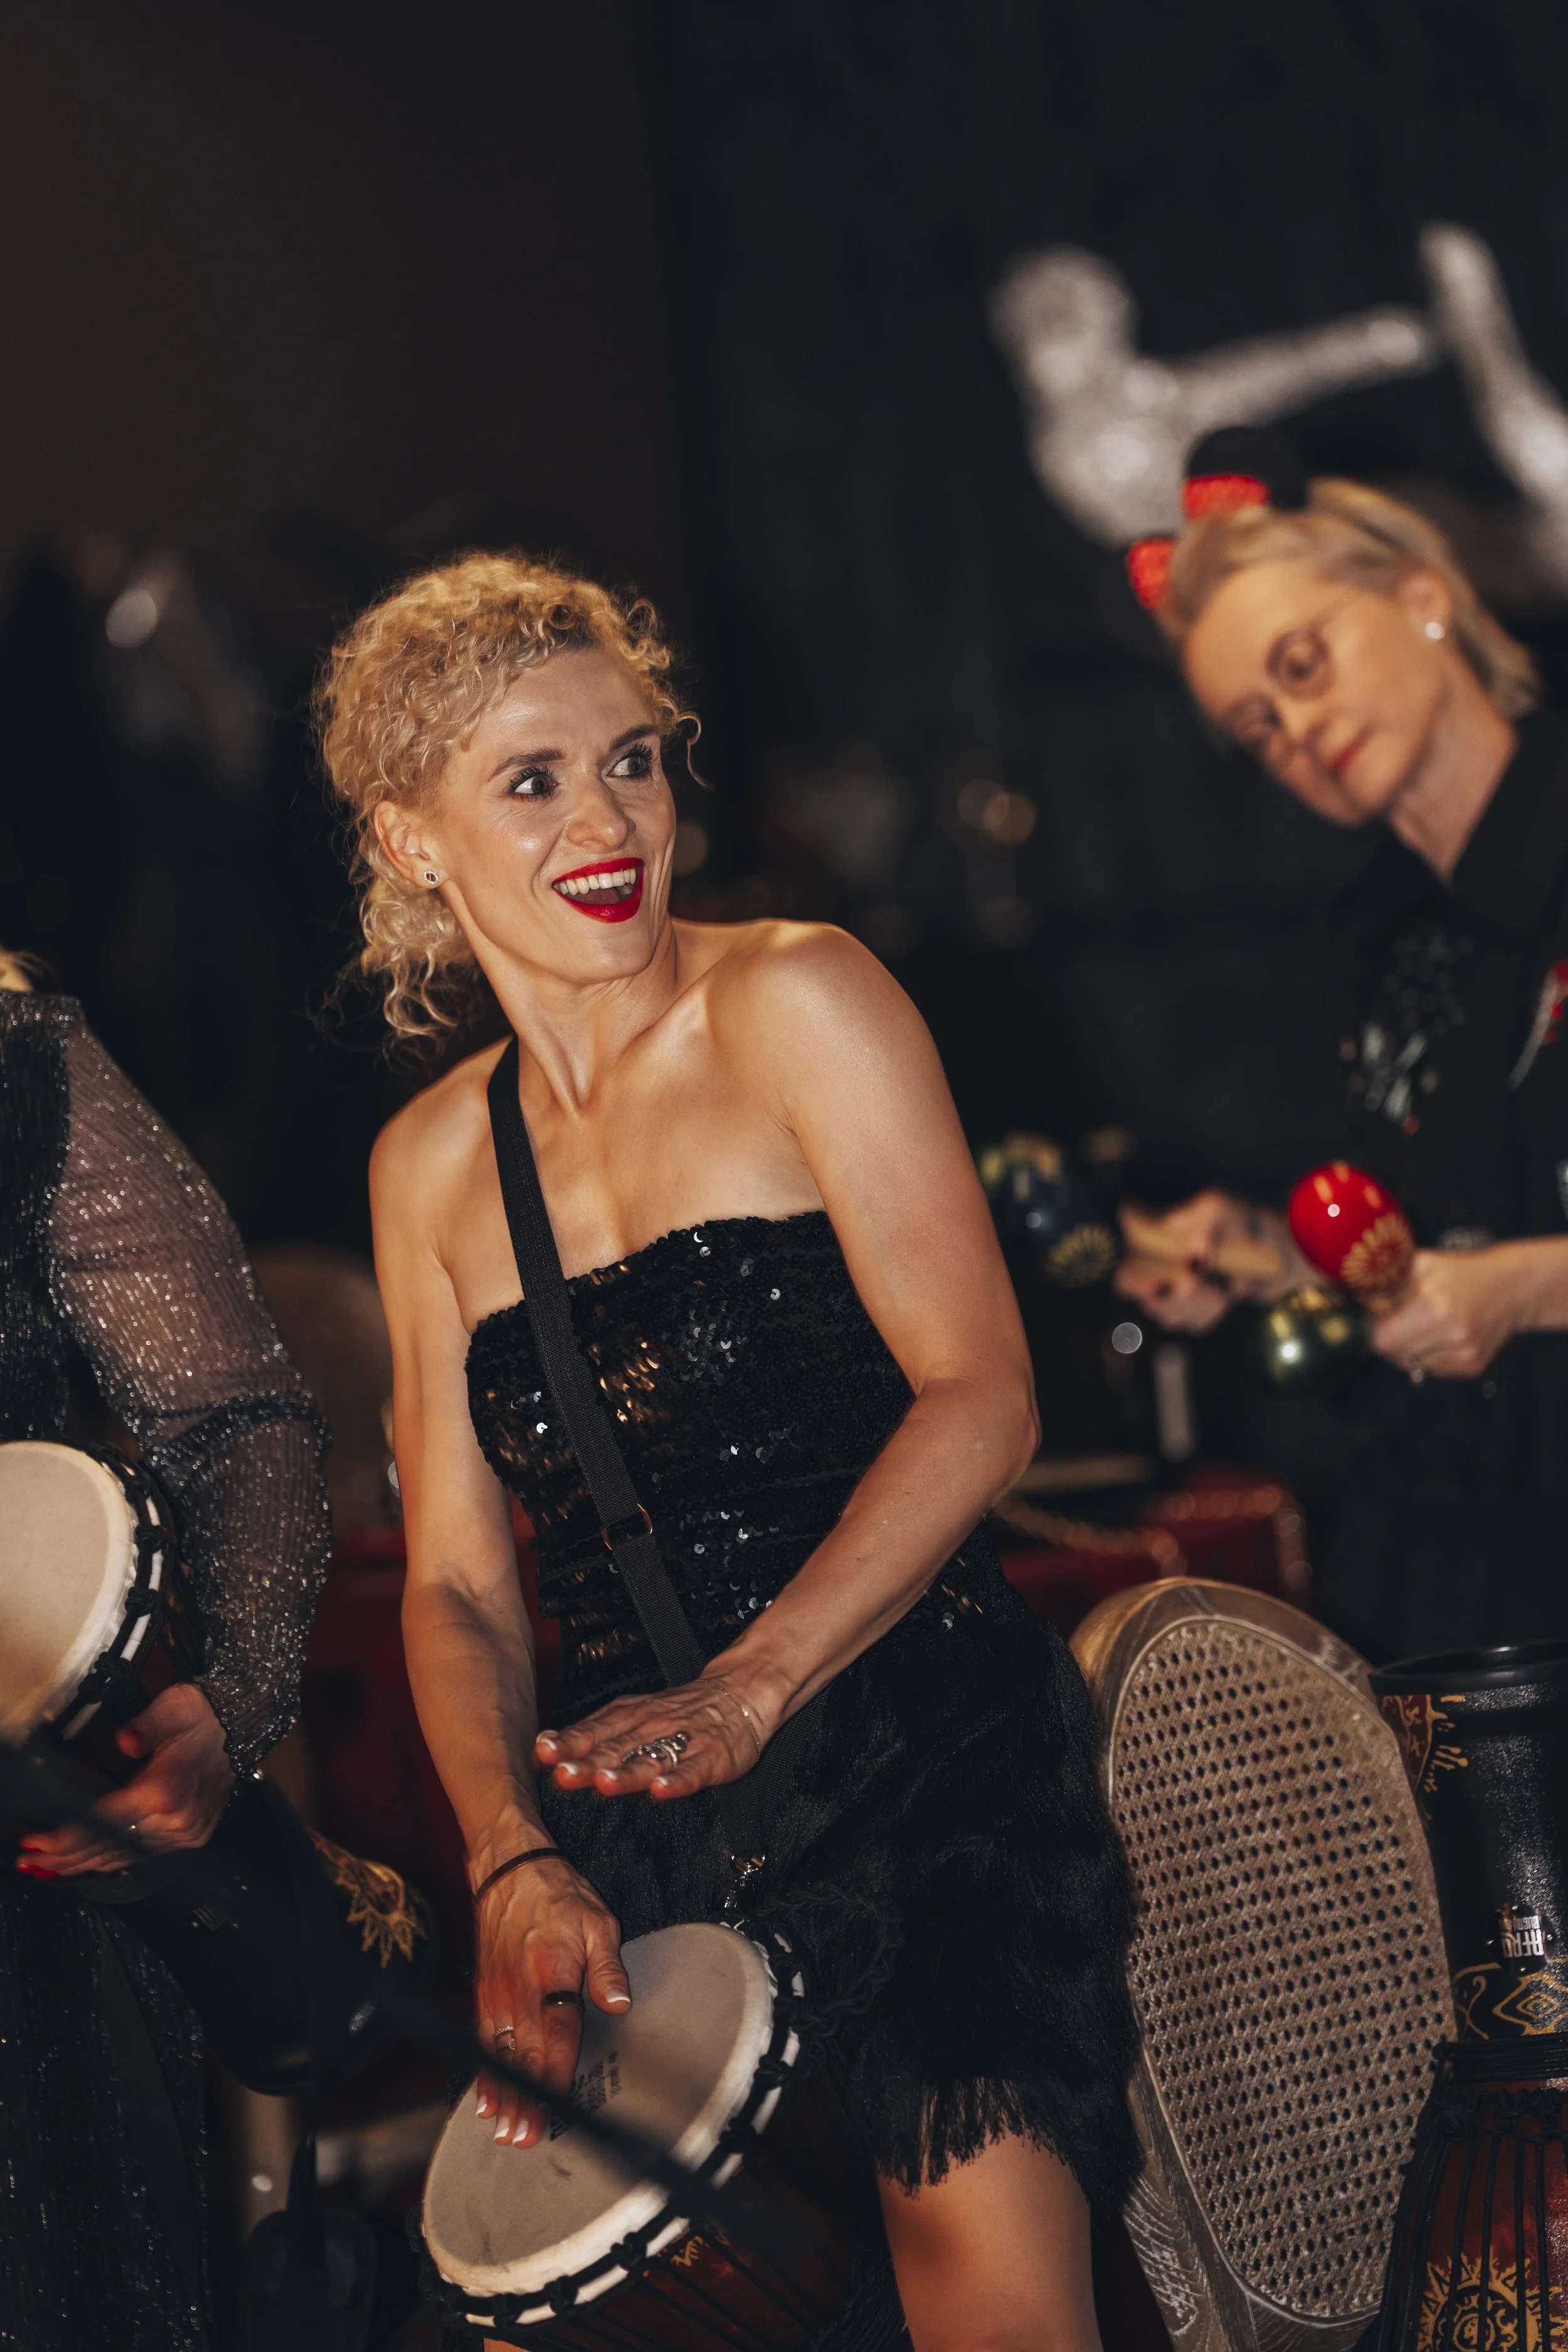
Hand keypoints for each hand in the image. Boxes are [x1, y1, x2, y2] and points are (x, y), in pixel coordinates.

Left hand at [18, 1683, 233, 1878]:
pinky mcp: (190, 1835)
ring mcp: (184, 1832)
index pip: (106, 1822)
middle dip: (67, 1856)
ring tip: (50, 1866)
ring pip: (124, 1857)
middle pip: (110, 1847)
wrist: (243, 1725)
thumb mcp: (177, 1706)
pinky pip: (143, 1856)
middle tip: (32, 1858)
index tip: (40, 1841)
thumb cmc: (206, 1716)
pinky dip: (112, 1862)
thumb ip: (148, 1722)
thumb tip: (125, 1739)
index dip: (69, 1836)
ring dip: (84, 1863)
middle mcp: (176, 1819)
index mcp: (168, 1790)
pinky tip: (91, 1864)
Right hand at [474, 1853, 629, 2146]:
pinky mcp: (484, 1991)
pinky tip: (485, 2100)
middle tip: (525, 2139)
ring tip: (505, 2133)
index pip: (557, 2033)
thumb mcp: (597, 1921)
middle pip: (525, 2054)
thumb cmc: (556, 1893)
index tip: (558, 2106)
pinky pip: (483, 2040)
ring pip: (501, 2054)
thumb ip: (608, 1966)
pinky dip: (483, 2072)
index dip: (557, 2073)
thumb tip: (619, 2003)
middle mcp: (520, 1989)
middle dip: (525, 2099)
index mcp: (552, 1973)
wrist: (507, 1867)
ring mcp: (498, 1992)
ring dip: (503, 2095)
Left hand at [534, 1670, 770, 1802]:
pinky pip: (693, 1771)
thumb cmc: (677, 1711)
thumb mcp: (633, 1713)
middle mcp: (652, 1727)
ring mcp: (683, 1742)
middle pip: (617, 1748)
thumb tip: (545, 1746)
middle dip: (589, 1762)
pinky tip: (662, 1790)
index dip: (570, 1743)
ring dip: (627, 1772)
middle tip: (563, 1774)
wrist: (740, 1694)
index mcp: (630, 1717)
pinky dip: (677, 1781)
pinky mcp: (712, 1758)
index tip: (544, 1753)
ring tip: (605, 1783)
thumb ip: (595, 1732)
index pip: (595, 1730)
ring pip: (651, 1759)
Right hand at [1114, 1191, 1305, 1332]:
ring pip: (1163, 1314)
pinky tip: (1222, 1296)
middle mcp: (1155, 1264)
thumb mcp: (1222, 1210)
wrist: (1273, 1252)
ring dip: (1194, 1304)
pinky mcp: (1190, 1309)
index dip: (1135, 1280)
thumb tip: (1193, 1255)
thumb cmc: (1240, 1221)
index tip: (1165, 1283)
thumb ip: (1204, 1226)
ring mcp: (1170, 1289)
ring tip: (1219, 1287)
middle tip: (1200, 1283)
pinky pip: (1188, 1324)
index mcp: (1153, 1237)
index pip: (1126, 1266)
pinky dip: (1207, 1313)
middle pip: (1141, 1295)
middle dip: (1170, 1296)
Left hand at [1371, 1246, 1528, 1380]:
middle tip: (1396, 1321)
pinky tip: (1440, 1335)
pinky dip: (1428, 1355)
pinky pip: (1432, 1370)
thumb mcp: (1421, 1264)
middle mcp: (1451, 1335)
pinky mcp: (1471, 1367)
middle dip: (1389, 1339)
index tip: (1377, 1317)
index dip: (1374, 1328)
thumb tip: (1351, 1297)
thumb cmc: (1460, 1272)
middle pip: (1395, 1354)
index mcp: (1435, 1306)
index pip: (1382, 1338)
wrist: (1510, 1288)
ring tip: (1423, 1325)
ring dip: (1409, 1349)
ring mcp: (1463, 1354)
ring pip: (1412, 1365)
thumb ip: (1386, 1281)